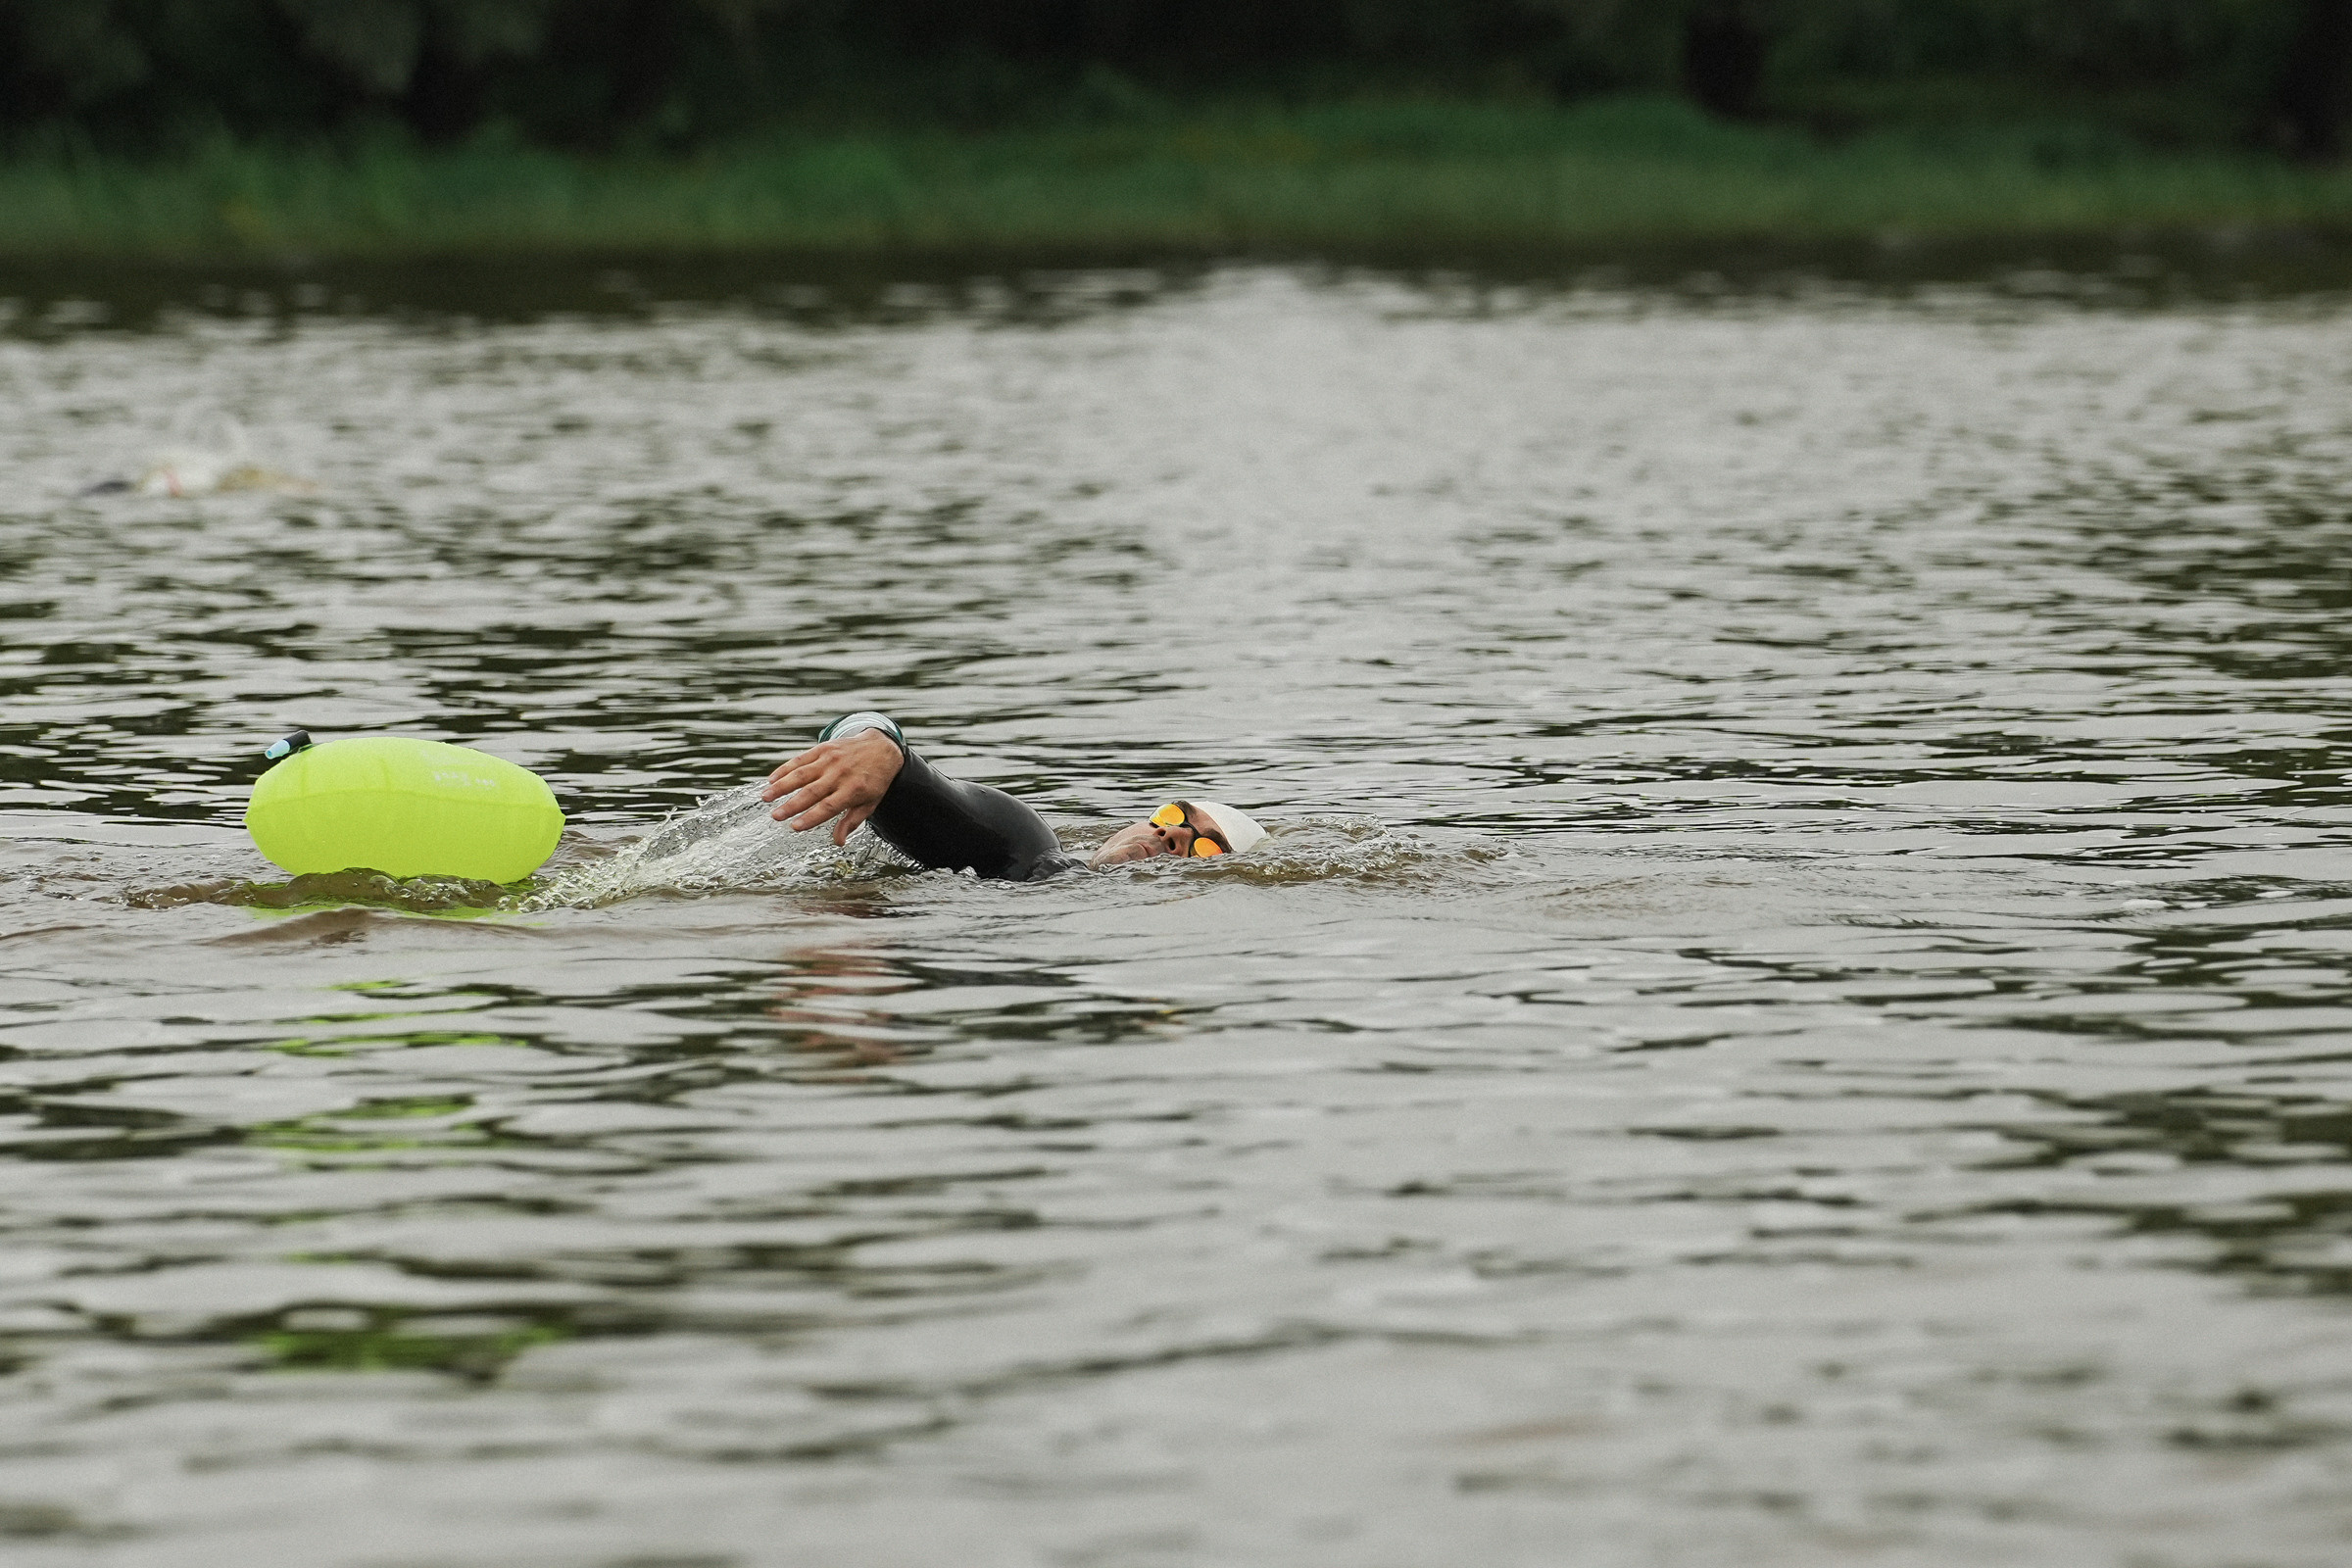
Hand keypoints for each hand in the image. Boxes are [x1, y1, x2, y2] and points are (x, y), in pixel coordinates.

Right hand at [761, 729, 903, 845]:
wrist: (881, 748)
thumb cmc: (874, 781)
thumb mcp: (870, 803)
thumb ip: (852, 822)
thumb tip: (838, 842)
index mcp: (853, 790)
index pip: (828, 807)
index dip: (811, 817)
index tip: (794, 827)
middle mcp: (840, 774)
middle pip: (812, 792)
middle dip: (791, 805)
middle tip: (775, 816)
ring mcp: (830, 760)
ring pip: (801, 774)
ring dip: (782, 786)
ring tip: (765, 797)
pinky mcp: (823, 749)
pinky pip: (800, 759)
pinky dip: (785, 769)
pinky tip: (772, 779)